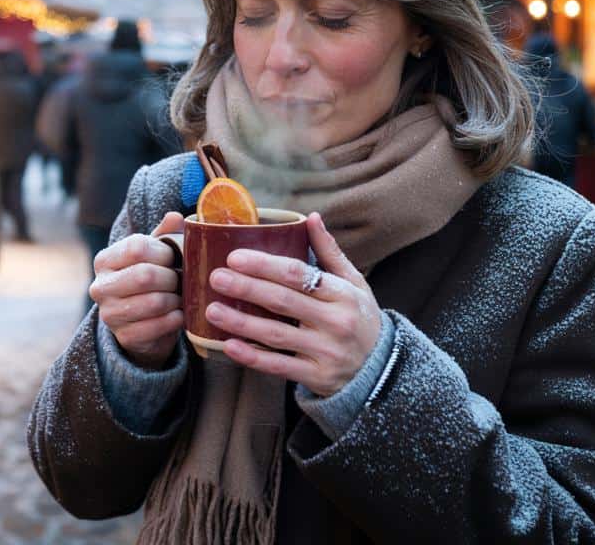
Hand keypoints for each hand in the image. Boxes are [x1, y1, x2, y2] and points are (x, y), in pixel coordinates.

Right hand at [90, 212, 184, 368]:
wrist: (142, 324)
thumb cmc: (150, 281)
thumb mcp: (155, 254)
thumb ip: (165, 234)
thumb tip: (175, 217)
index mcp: (104, 260)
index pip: (137, 247)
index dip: (164, 252)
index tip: (174, 259)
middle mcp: (100, 287)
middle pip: (145, 275)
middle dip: (172, 277)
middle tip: (181, 280)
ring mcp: (109, 314)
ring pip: (154, 302)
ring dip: (176, 299)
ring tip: (180, 297)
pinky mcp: (124, 337)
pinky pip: (158, 326)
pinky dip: (176, 319)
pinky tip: (179, 314)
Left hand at [205, 213, 381, 395]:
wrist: (383, 369)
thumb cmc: (361, 318)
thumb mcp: (354, 283)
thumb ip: (330, 252)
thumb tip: (311, 218)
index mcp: (342, 294)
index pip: (298, 275)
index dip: (264, 265)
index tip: (235, 257)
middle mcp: (335, 322)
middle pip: (282, 301)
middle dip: (246, 288)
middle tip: (216, 278)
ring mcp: (326, 351)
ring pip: (275, 334)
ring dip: (240, 322)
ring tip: (212, 310)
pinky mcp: (317, 377)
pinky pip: (279, 366)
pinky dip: (252, 357)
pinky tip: (229, 345)